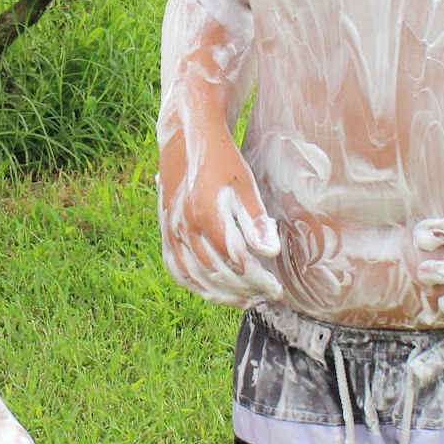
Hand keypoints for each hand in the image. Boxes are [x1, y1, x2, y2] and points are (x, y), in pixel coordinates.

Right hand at [158, 141, 281, 308]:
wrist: (188, 143)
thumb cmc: (224, 164)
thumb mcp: (246, 187)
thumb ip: (257, 221)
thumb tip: (271, 252)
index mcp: (209, 215)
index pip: (237, 260)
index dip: (259, 279)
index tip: (277, 288)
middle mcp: (186, 227)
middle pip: (218, 272)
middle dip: (245, 289)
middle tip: (267, 296)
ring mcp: (172, 232)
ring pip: (197, 277)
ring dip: (223, 294)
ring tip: (247, 300)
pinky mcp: (166, 234)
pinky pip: (177, 270)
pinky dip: (196, 287)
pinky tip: (215, 294)